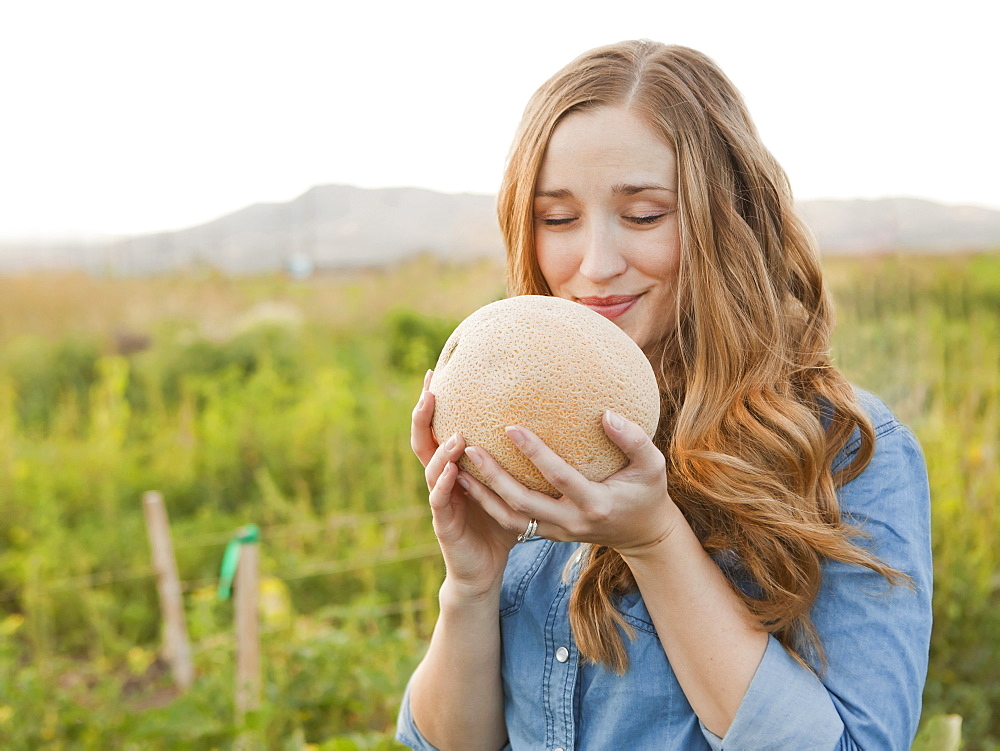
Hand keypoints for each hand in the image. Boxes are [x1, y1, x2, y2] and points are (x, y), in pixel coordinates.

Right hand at [411, 371, 515, 596]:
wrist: (484, 568)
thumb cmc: (500, 523)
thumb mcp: (511, 484)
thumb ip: (520, 457)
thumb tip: (553, 423)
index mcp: (453, 466)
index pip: (438, 427)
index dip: (433, 403)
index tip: (435, 371)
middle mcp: (440, 478)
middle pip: (424, 440)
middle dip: (423, 415)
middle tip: (431, 388)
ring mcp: (439, 500)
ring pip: (430, 468)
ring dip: (441, 449)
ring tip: (456, 433)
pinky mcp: (443, 524)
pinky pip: (440, 500)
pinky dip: (443, 483)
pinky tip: (452, 470)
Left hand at [456, 410, 681, 557]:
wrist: (642, 534)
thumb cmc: (647, 492)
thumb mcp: (653, 466)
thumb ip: (634, 440)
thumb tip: (606, 414)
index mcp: (596, 504)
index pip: (559, 477)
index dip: (535, 453)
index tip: (510, 427)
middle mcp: (571, 522)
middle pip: (523, 502)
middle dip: (494, 477)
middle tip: (470, 447)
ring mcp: (557, 532)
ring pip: (511, 517)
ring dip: (483, 494)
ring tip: (458, 467)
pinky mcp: (547, 534)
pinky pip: (512, 521)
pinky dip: (489, 504)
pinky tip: (469, 482)